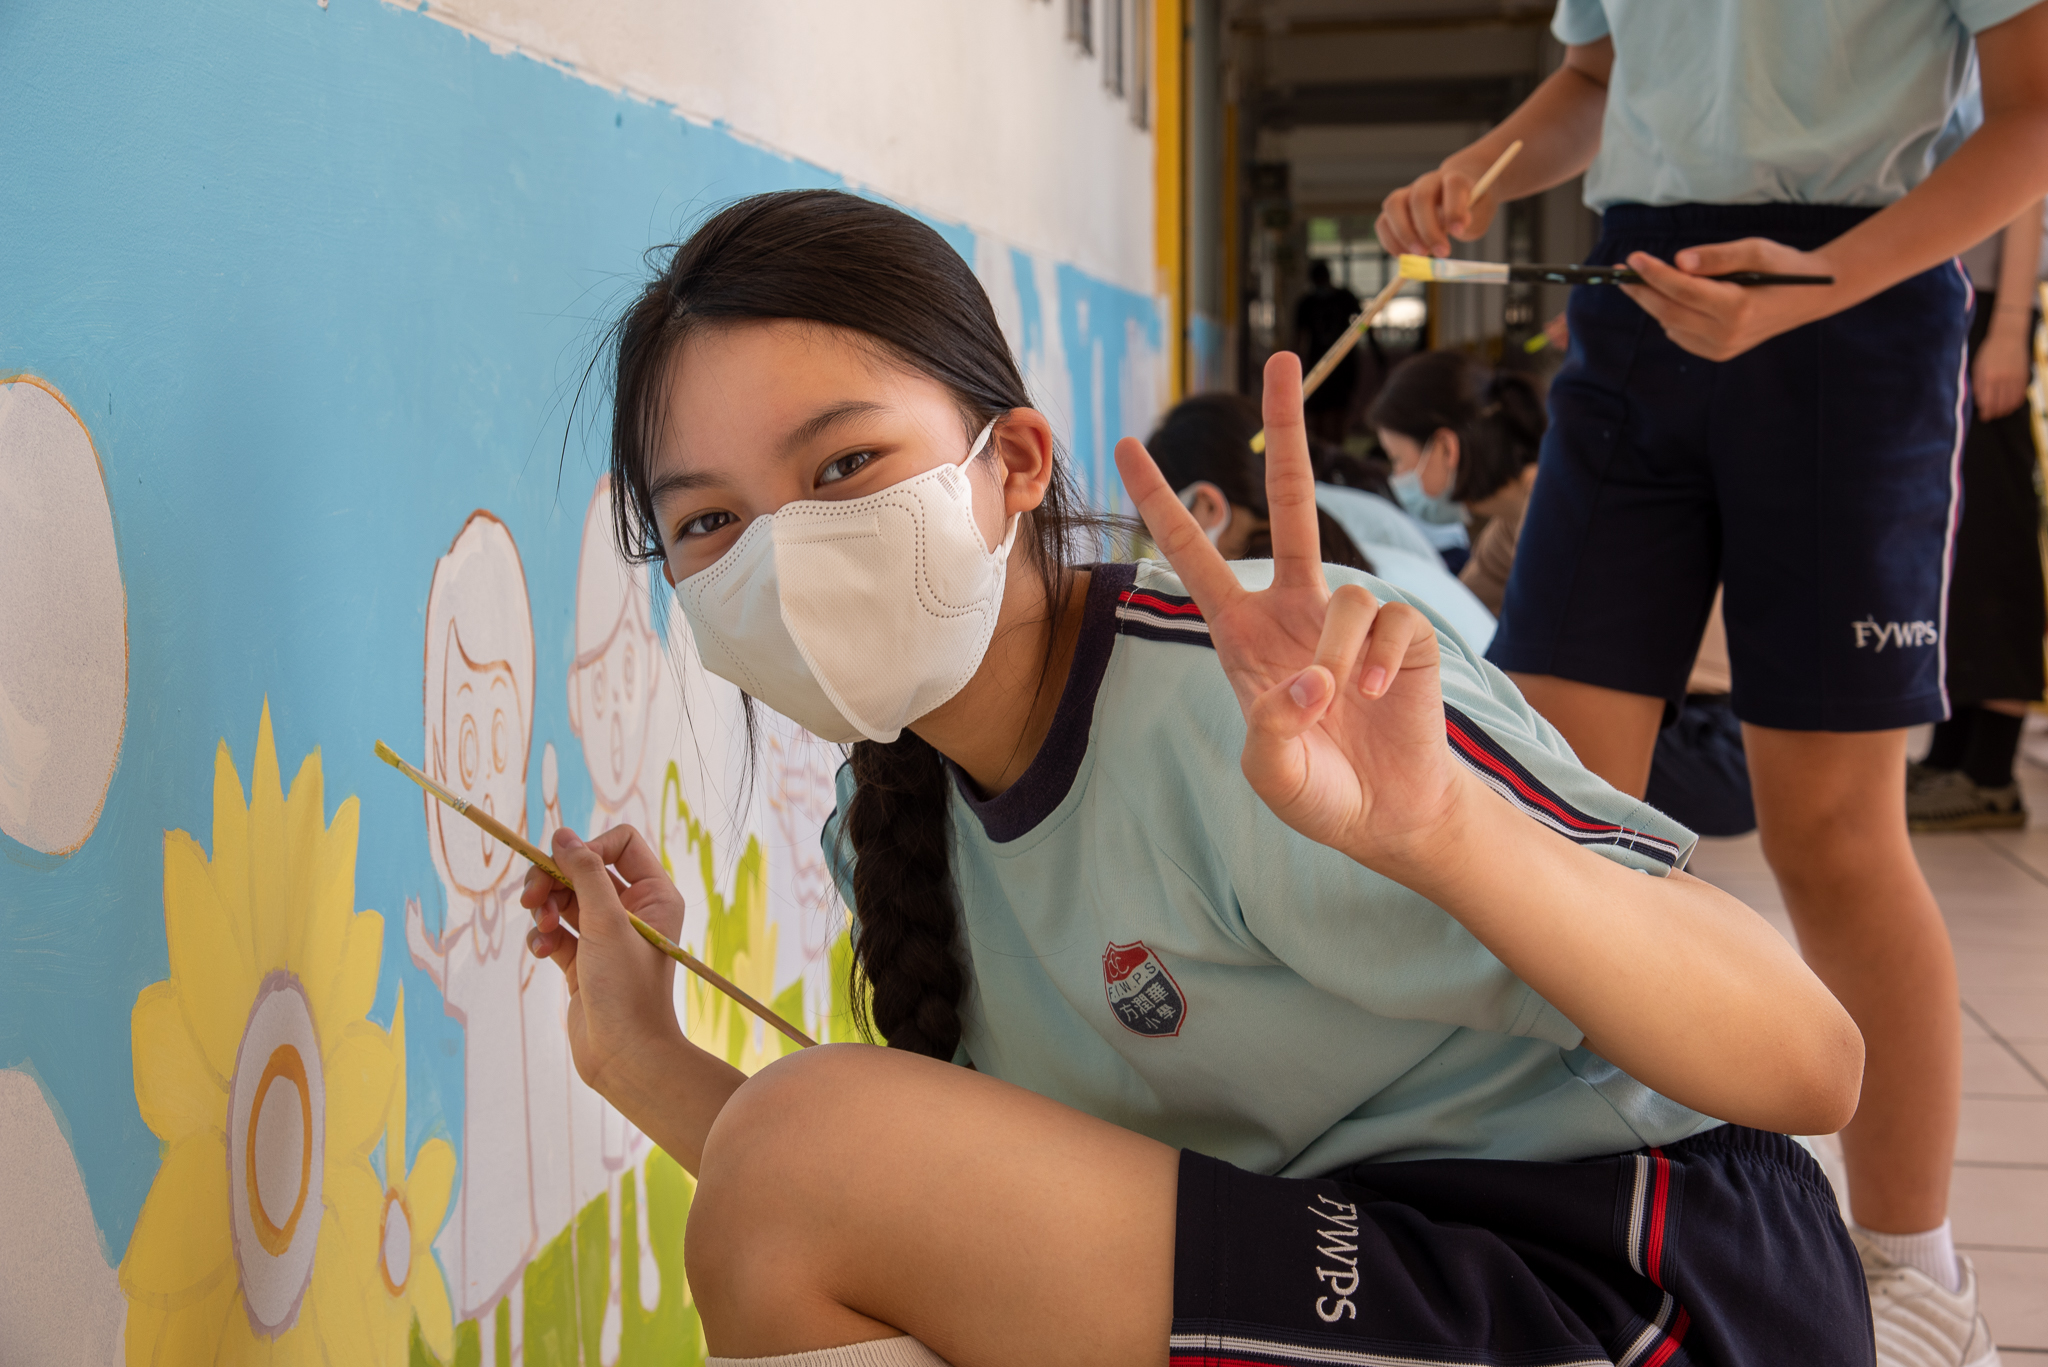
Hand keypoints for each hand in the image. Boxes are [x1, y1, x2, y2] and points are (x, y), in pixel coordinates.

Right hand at [521, 825, 685, 1097]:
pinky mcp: (582, 961)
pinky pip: (555, 931)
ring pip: (564, 899)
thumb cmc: (626, 988)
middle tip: (531, 897)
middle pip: (583, 869)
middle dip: (553, 879)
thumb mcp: (605, 922)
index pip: (620, 843)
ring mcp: (606, 936)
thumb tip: (563, 835)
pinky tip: (542, 951)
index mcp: (654, 894)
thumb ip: (584, 874)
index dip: (588, 848)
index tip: (563, 866)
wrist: (624, 1056)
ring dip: (545, 907)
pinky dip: (543, 936)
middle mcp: (633, 910)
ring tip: (542, 926)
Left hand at [1113, 351, 1465, 872]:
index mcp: (1244, 632)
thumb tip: (1309, 679)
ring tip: (1343, 704)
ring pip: (1347, 593)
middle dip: (1286, 428)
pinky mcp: (1406, 633)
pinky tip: (1379, 698)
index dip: (1161, 501)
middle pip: (1290, 500)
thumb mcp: (1271, 773)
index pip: (1194, 552)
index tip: (1124, 446)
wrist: (1387, 815)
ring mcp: (1351, 616)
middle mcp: (1296, 608)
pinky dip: (1381, 663)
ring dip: (1340, 654)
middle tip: (1281, 356)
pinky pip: (1392, 622)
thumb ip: (1273, 731)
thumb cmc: (1317, 790)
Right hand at [1377, 163, 1497, 257]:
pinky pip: (1382, 222)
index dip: (1454, 208)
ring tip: (1419, 256)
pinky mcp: (1394, 209)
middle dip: (1429, 230)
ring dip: (1403, 234)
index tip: (1458, 233)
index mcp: (1454, 179)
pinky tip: (1404, 255)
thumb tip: (1456, 230)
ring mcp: (1407, 193)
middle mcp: (1428, 182)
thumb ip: (1469, 222)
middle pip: (1420, 198)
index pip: (1453, 185)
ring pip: (1393, 205)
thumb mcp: (1478, 216)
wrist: (1454, 196)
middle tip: (1442, 253)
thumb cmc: (1468, 209)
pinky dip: (1390, 242)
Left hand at [1618, 238, 1847, 360]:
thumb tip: (1679, 261)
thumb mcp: (1755, 249)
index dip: (1655, 274)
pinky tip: (1675, 297)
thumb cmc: (1782, 266)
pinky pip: (1681, 334)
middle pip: (1669, 312)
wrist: (1809, 296)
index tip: (1633, 258)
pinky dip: (1670, 315)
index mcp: (1739, 307)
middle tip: (1623, 271)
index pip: (1683, 291)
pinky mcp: (1719, 353)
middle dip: (1642, 291)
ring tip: (1648, 278)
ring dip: (1655, 301)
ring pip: (1671, 324)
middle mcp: (1728, 334)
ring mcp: (1722, 348)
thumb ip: (1716, 257)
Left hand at [1974, 323, 2032, 419]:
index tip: (1983, 416)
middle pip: (1999, 405)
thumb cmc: (1989, 352)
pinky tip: (2010, 405)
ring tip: (1999, 412)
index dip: (1985, 412)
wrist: (2008, 337)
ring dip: (2005, 411)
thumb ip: (1978, 385)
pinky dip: (2015, 404)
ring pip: (2011, 402)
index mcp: (1988, 377)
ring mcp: (2015, 378)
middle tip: (1990, 416)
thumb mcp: (1978, 367)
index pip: (1987, 402)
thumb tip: (1980, 403)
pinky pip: (2021, 396)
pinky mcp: (2024, 377)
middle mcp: (2003, 379)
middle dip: (1994, 414)